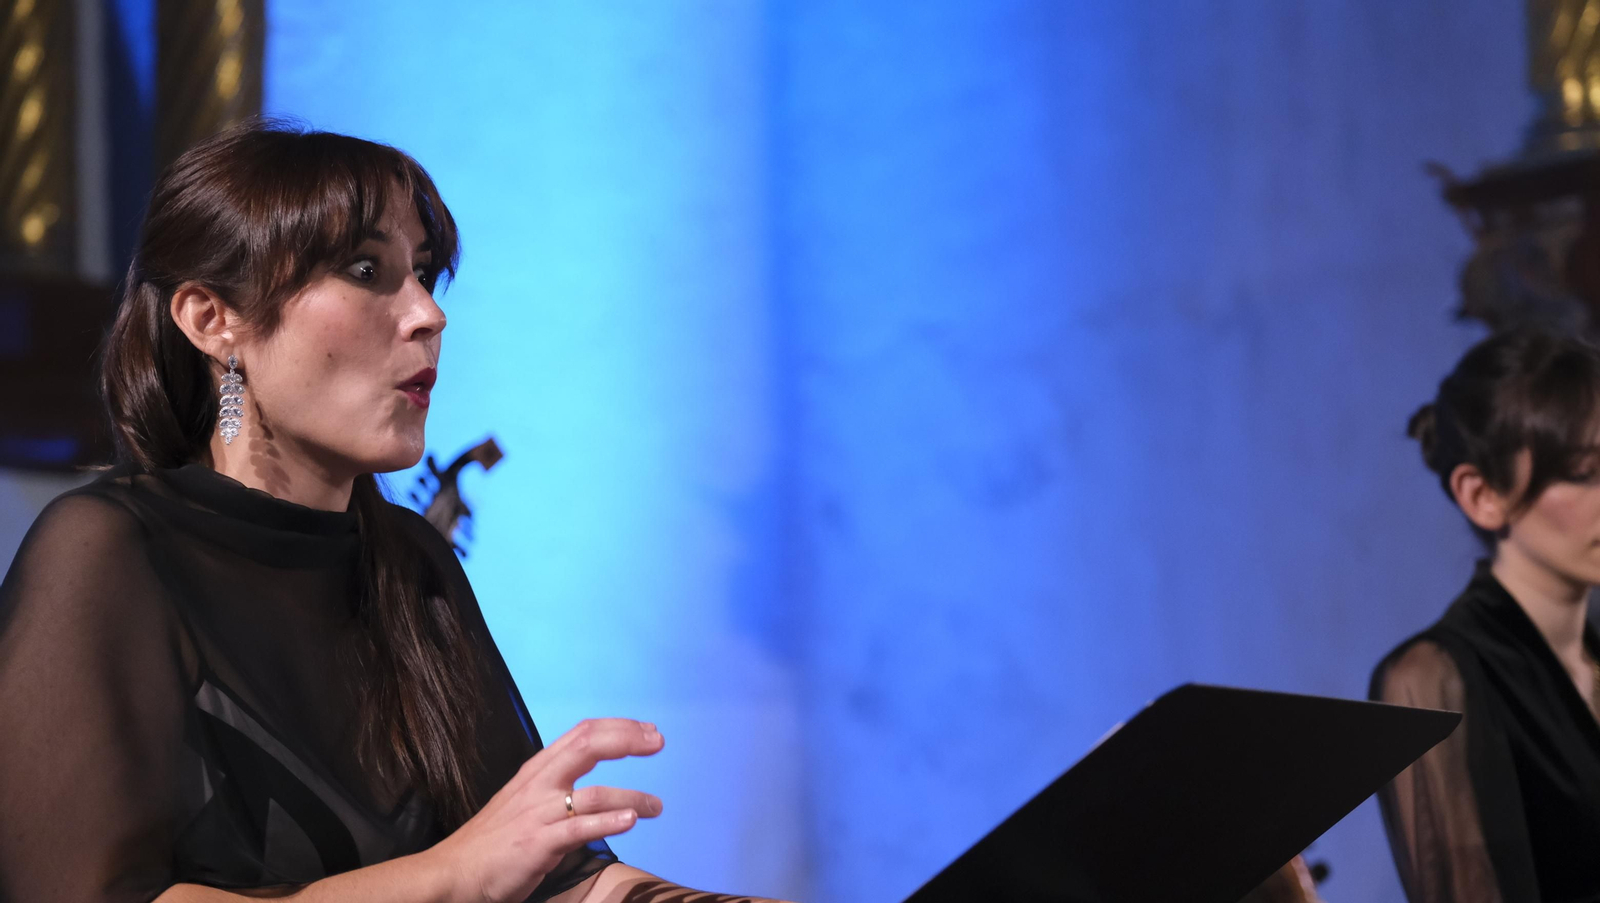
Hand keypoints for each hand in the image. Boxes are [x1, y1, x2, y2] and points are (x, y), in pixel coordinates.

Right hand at [428, 718, 665, 902]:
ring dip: (632, 796)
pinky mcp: (538, 844)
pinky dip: (608, 822)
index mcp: (538, 771)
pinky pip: (579, 828)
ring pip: (594, 794)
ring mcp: (539, 813)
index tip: (648, 731)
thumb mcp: (525, 802)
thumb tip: (592, 788)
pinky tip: (630, 821)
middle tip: (659, 743)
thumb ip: (556, 788)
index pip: (583, 734)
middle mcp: (540, 784)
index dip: (619, 728)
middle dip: (628, 740)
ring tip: (656, 806)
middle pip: (589, 746)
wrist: (455, 873)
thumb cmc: (494, 841)